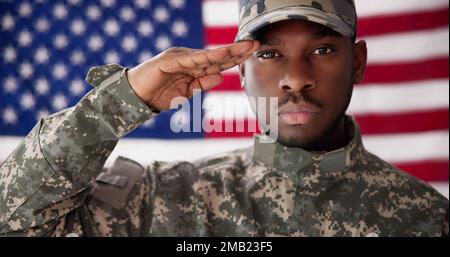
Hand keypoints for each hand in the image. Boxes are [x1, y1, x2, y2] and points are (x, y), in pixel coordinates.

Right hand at [126, 40, 259, 110]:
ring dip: (226, 51)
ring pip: (207, 55)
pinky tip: (222, 54)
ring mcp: (179, 57)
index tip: (252, 53)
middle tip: (255, 44)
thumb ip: (203, 84)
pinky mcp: (170, 60)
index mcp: (193, 67)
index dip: (236, 58)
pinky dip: (207, 56)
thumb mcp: (187, 92)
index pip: (218, 62)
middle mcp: (188, 59)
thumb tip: (221, 76)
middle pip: (216, 55)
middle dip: (236, 50)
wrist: (136, 98)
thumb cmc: (160, 95)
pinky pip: (192, 59)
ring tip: (243, 47)